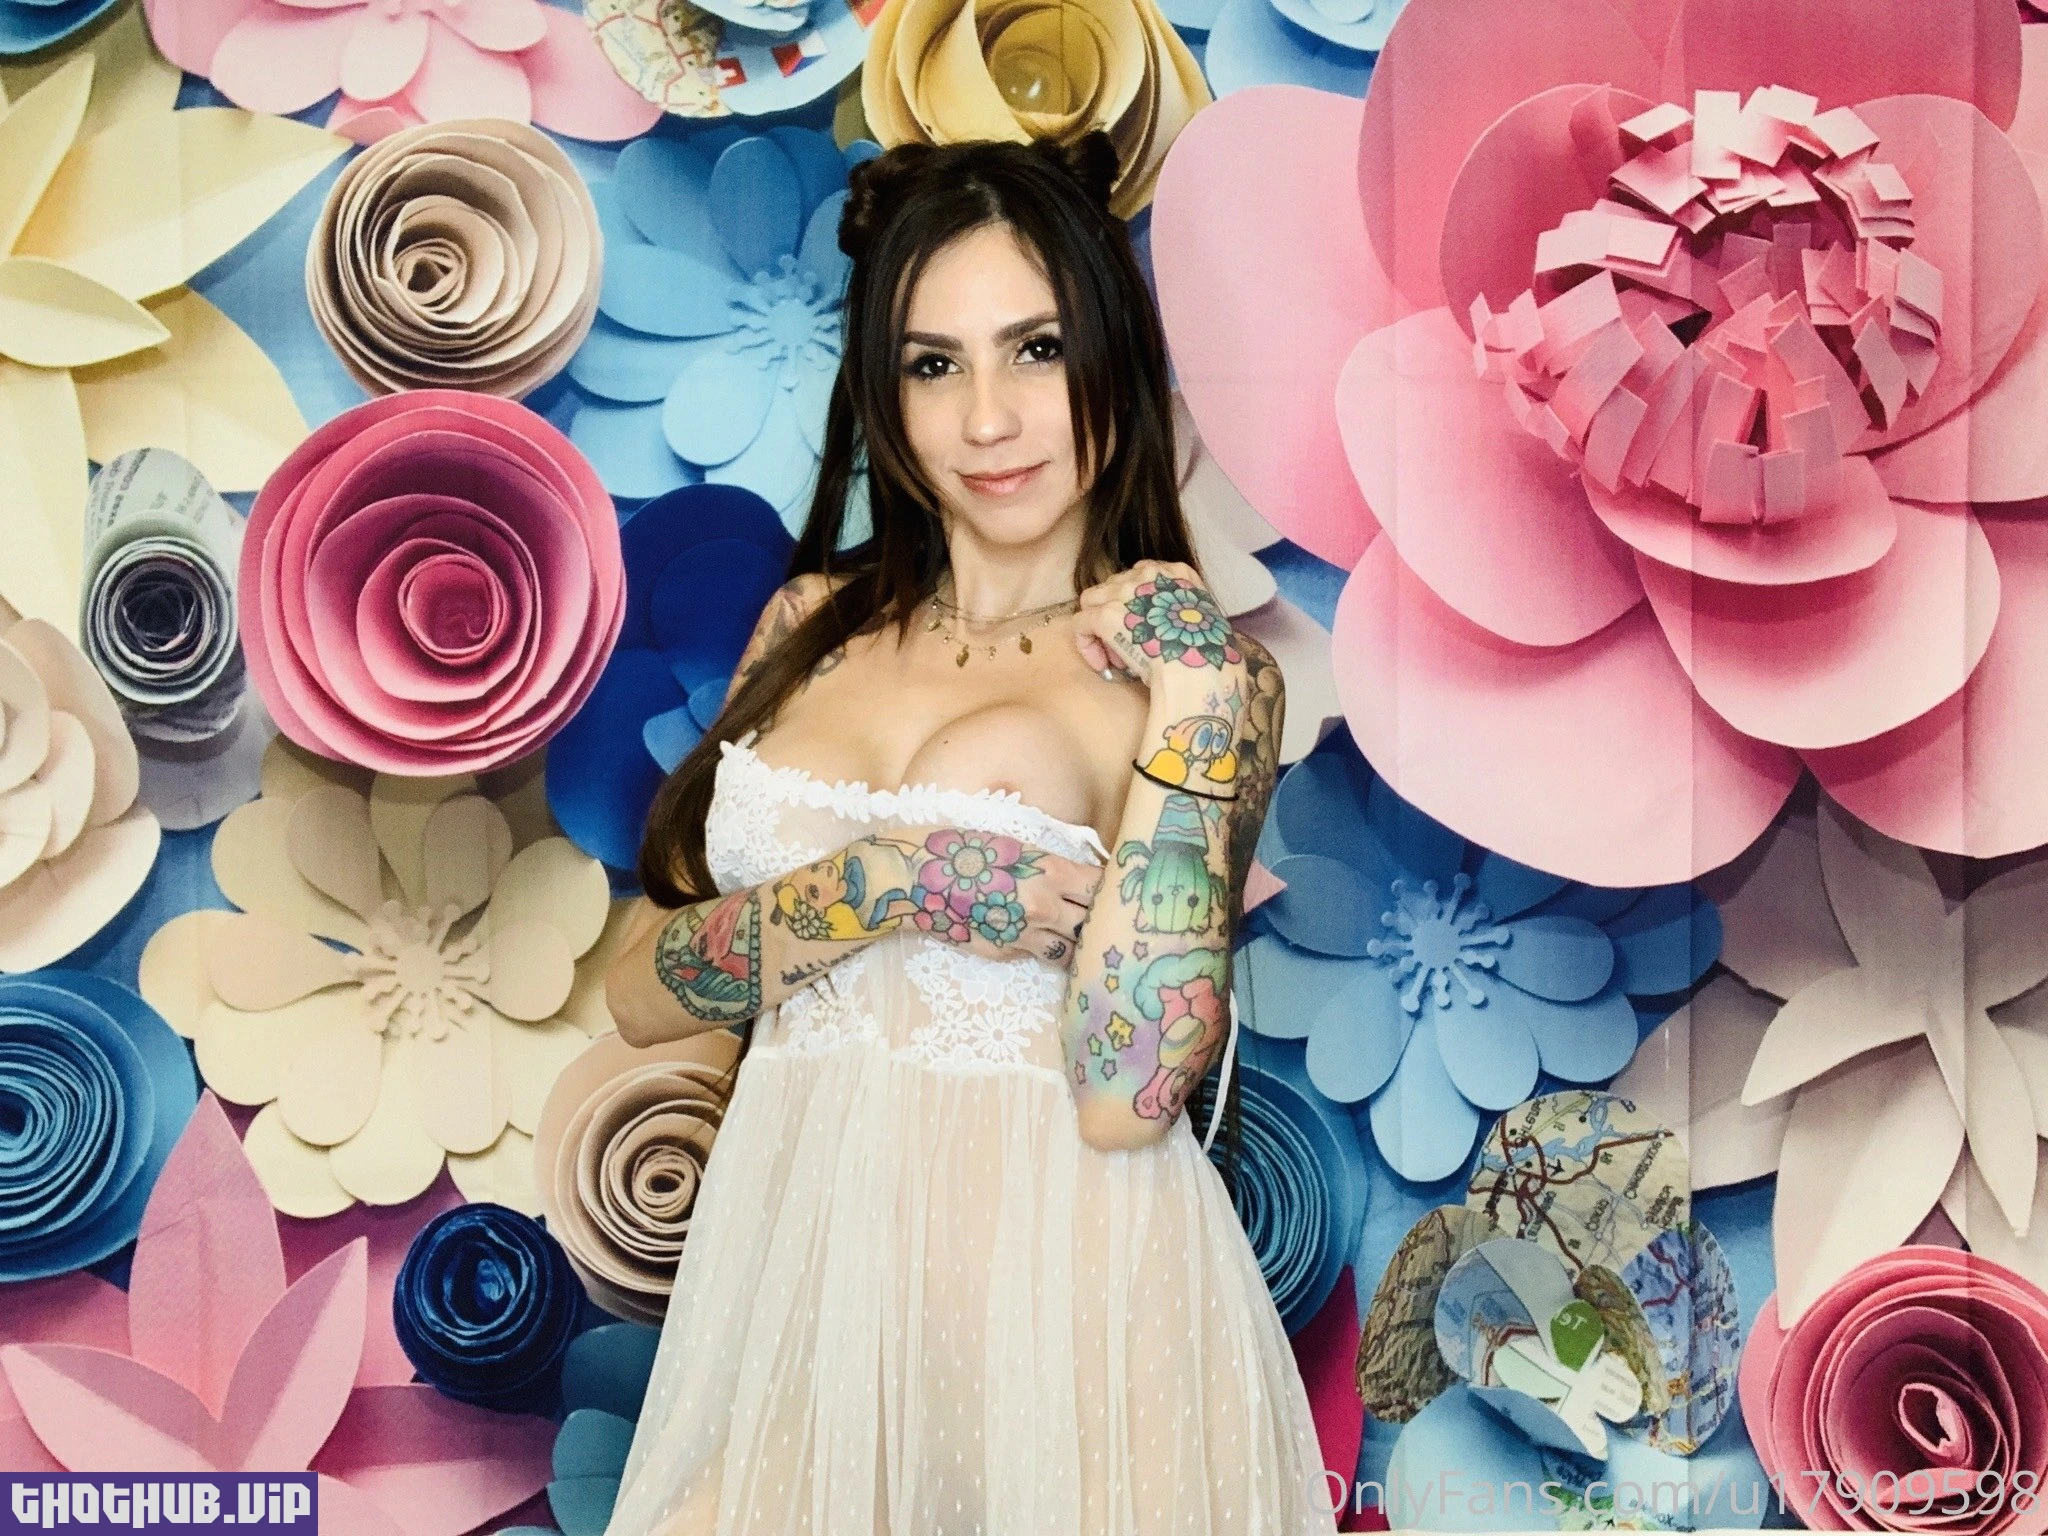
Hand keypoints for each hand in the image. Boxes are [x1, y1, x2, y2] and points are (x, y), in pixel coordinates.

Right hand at [883, 821, 1100, 968]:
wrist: (918, 878)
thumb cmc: (963, 850)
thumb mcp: (1015, 847)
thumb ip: (1050, 867)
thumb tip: (1078, 882)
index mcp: (1050, 871)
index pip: (1102, 887)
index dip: (1115, 890)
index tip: (1122, 891)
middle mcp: (1044, 907)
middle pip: (1094, 924)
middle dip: (1102, 923)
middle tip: (1110, 922)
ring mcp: (1026, 935)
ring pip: (1071, 951)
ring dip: (1077, 945)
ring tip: (1081, 940)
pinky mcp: (1006, 953)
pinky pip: (1037, 954)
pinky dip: (1044, 948)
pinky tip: (1040, 939)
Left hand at [1072, 560, 1240, 693]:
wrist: (1200, 668)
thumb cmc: (1210, 654)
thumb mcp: (1206, 620)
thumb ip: (1187, 614)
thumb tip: (1177, 631)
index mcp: (1177, 573)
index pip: (1141, 577)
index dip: (1137, 605)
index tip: (1145, 630)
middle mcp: (1148, 574)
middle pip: (1115, 587)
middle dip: (1118, 616)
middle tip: (1130, 647)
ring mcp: (1125, 592)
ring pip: (1092, 600)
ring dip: (1099, 627)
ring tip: (1115, 656)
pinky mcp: (1105, 614)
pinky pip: (1081, 624)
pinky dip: (1087, 645)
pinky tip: (1102, 664)